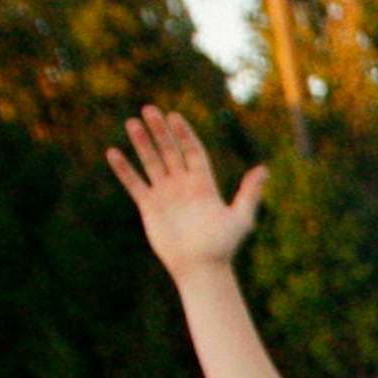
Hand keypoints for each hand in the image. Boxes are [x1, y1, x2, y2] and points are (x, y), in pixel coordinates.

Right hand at [106, 106, 264, 278]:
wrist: (201, 268)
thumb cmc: (222, 246)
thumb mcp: (240, 217)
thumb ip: (250, 193)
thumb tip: (264, 170)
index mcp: (203, 184)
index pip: (193, 152)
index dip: (184, 134)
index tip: (174, 117)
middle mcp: (183, 185)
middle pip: (170, 151)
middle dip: (160, 131)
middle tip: (149, 109)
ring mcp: (165, 194)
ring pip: (151, 162)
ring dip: (141, 143)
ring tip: (131, 123)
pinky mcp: (149, 206)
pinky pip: (134, 183)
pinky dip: (124, 169)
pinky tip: (113, 153)